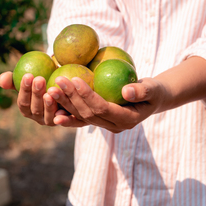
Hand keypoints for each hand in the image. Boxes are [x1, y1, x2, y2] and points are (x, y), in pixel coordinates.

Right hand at [0, 71, 62, 125]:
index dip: (24, 89)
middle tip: (39, 79)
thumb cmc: (40, 80)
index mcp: (26, 109)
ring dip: (48, 104)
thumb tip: (2, 80)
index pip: (23, 102)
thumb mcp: (27, 79)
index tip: (28, 75)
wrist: (61, 85)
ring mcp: (50, 120)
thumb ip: (13, 79)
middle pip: (35, 108)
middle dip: (36, 94)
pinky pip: (63, 118)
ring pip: (48, 114)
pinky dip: (63, 111)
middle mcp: (37, 117)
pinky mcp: (63, 121)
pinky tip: (64, 101)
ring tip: (50, 90)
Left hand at [46, 76, 165, 132]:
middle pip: (88, 114)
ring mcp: (105, 125)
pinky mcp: (98, 120)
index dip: (88, 95)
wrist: (152, 99)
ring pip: (81, 117)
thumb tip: (126, 91)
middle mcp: (114, 127)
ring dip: (65, 104)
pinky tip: (52, 106)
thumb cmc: (154, 91)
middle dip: (72, 98)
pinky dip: (66, 112)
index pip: (103, 108)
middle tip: (58, 81)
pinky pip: (80, 118)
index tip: (76, 79)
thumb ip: (142, 91)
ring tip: (51, 90)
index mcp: (126, 121)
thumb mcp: (153, 89)